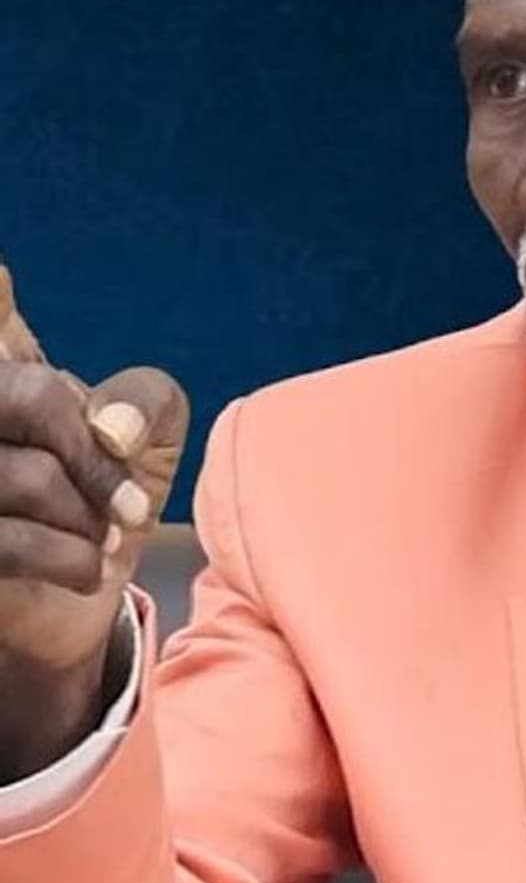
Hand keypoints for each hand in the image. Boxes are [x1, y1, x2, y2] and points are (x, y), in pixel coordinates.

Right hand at [0, 263, 189, 774]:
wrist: (78, 606)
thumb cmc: (108, 504)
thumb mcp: (154, 443)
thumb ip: (147, 402)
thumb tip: (112, 426)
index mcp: (11, 365)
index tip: (3, 276)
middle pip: (28, 393)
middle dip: (94, 455)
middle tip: (133, 507)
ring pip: (26, 475)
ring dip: (89, 519)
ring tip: (102, 540)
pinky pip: (12, 541)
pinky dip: (71, 560)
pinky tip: (85, 570)